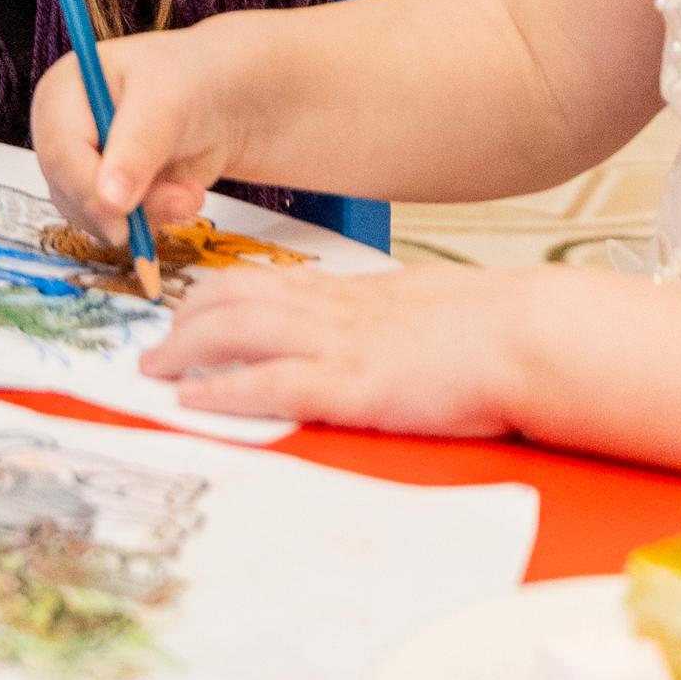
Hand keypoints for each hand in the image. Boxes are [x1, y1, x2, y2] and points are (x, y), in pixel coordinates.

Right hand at [30, 28, 246, 237]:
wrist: (222, 101)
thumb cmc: (190, 80)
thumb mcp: (166, 100)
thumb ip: (138, 146)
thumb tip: (110, 200)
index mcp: (61, 95)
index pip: (59, 153)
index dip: (88, 188)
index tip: (125, 215)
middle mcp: (63, 135)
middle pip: (70, 192)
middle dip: (128, 207)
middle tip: (183, 200)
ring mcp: (83, 169)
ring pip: (94, 218)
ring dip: (147, 216)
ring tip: (189, 192)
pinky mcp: (106, 197)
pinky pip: (116, 228)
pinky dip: (152, 222)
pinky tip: (181, 196)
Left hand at [131, 258, 542, 436]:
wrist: (525, 335)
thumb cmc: (488, 328)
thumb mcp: (420, 307)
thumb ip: (381, 317)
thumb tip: (368, 331)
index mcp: (349, 293)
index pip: (262, 279)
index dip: (215, 294)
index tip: (187, 306)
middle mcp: (331, 310)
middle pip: (233, 298)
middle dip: (185, 319)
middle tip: (157, 343)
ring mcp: (338, 344)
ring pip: (236, 332)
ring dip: (185, 350)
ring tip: (155, 369)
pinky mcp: (351, 386)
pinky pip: (269, 384)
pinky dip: (223, 390)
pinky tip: (193, 400)